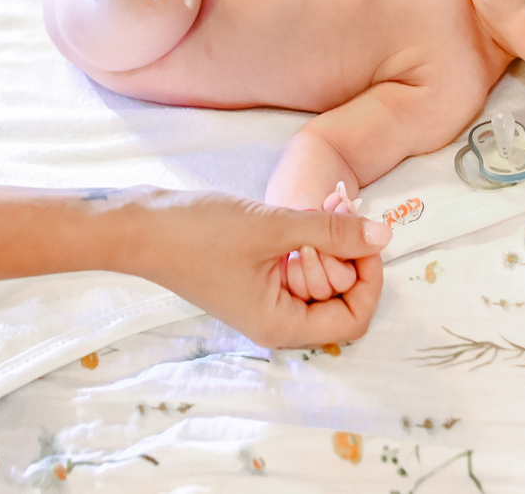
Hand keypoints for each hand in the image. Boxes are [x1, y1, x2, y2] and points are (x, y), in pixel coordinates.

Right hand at [129, 188, 389, 348]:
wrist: (139, 225)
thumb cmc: (197, 234)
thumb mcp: (273, 227)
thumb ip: (332, 232)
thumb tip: (384, 236)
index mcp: (281, 325)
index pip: (352, 319)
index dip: (369, 279)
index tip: (366, 235)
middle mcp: (276, 321)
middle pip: (340, 300)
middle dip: (352, 252)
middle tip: (346, 207)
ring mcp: (265, 300)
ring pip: (322, 278)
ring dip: (333, 240)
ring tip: (331, 200)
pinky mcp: (256, 278)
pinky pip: (300, 266)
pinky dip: (312, 239)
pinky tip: (312, 208)